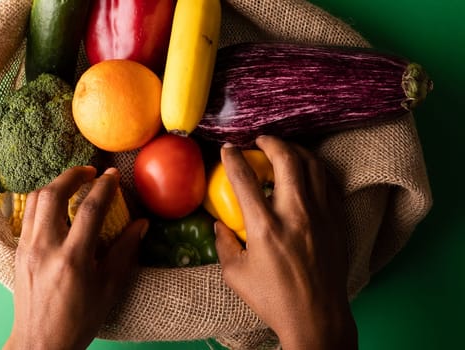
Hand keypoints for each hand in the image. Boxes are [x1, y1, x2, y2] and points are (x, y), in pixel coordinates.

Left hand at [4, 166, 147, 349]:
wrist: (40, 343)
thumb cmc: (79, 319)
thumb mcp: (110, 288)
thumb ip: (125, 252)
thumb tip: (141, 224)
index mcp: (73, 259)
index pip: (90, 209)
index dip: (104, 187)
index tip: (113, 175)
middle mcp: (46, 248)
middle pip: (54, 195)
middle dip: (74, 175)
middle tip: (90, 170)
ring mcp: (27, 248)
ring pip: (36, 200)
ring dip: (56, 184)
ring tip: (74, 182)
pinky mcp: (18, 252)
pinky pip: (27, 214)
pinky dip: (43, 200)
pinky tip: (56, 202)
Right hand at [215, 136, 356, 349]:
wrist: (317, 317)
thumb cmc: (273, 299)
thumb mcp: (236, 275)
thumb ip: (224, 244)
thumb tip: (220, 225)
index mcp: (265, 228)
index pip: (245, 179)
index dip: (233, 158)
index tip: (227, 149)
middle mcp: (295, 214)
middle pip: (286, 159)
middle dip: (271, 142)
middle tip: (260, 140)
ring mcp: (320, 215)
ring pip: (312, 165)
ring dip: (296, 150)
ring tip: (283, 150)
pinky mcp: (336, 220)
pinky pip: (329, 182)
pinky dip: (316, 168)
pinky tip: (307, 171)